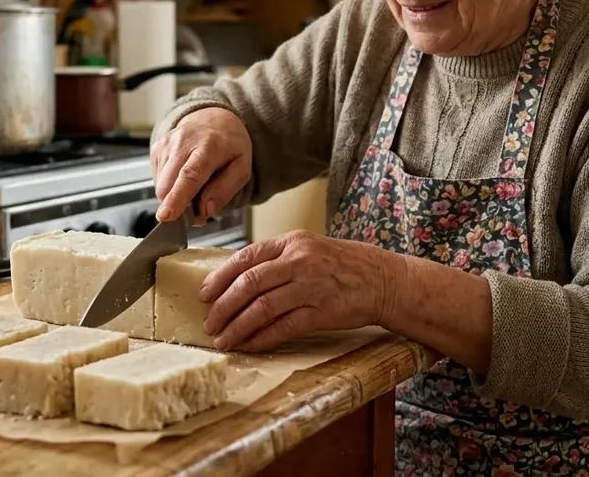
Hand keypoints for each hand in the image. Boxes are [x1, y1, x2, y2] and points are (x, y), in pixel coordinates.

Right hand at [151, 107, 251, 224]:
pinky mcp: (156, 148)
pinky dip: (170, 187)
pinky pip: (158, 180)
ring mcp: (167, 144)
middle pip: (169, 184)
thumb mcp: (242, 169)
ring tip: (194, 187)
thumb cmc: (229, 146)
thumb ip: (224, 191)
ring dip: (175, 196)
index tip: (166, 216)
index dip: (177, 198)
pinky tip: (183, 177)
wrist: (214, 119)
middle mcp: (183, 142)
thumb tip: (204, 210)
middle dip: (177, 206)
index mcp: (209, 146)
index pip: (190, 175)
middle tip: (195, 210)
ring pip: (161, 186)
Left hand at [199, 231, 398, 351]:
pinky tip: (250, 345)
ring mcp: (312, 286)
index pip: (246, 257)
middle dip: (223, 306)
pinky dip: (262, 338)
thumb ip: (277, 260)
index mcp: (292, 242)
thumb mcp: (309, 249)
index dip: (220, 277)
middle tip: (209, 322)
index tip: (204, 294)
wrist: (384, 279)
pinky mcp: (323, 312)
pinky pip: (284, 327)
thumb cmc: (343, 265)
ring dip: (238, 327)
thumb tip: (237, 280)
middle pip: (249, 283)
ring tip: (224, 339)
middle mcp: (300, 261)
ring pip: (263, 307)